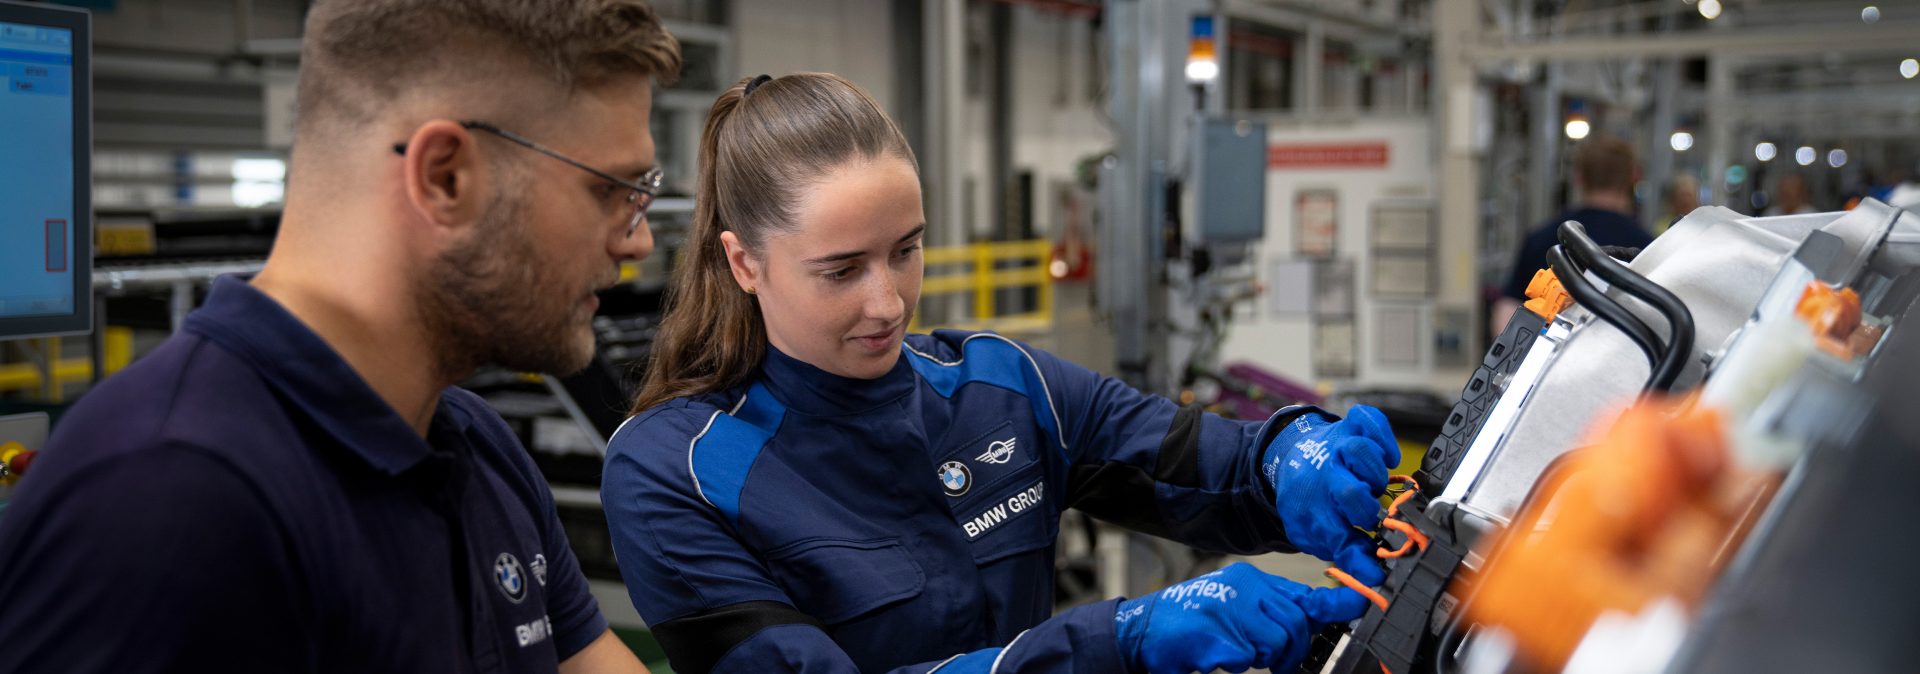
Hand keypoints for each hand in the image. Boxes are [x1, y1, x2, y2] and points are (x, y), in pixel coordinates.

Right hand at [1113, 562, 1368, 673]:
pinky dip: (1234, 664)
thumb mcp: (1236, 604)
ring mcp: (1229, 608)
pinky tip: (1215, 655)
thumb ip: (1272, 608)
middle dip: (1289, 652)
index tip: (1363, 602)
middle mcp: (1243, 588)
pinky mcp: (1215, 633)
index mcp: (1251, 580)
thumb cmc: (1193, 620)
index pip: (1304, 592)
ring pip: (1277, 644)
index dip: (1338, 602)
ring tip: (1236, 653)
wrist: (1143, 629)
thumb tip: (1313, 618)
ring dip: (1262, 660)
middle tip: (1272, 662)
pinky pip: (1246, 659)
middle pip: (1296, 624)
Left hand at [1262, 406, 1399, 583]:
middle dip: (1364, 509)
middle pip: (1348, 490)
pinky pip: (1369, 420)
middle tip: (1369, 517)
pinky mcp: (1352, 425)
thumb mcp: (1317, 531)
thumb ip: (1343, 552)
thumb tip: (1373, 576)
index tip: (1376, 569)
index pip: (1336, 534)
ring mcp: (1339, 446)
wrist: (1292, 458)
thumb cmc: (1311, 498)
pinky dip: (1382, 434)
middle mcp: (1326, 473)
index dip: (1359, 554)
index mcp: (1313, 505)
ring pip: (1360, 452)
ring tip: (1375, 484)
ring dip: (1374, 474)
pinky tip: (1388, 455)